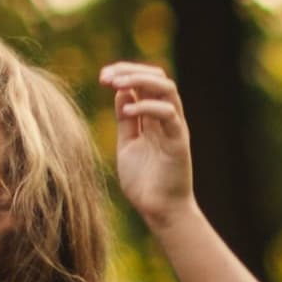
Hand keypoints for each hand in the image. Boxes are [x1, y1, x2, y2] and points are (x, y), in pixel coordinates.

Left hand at [102, 61, 196, 225]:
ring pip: (167, 89)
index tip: (102, 76)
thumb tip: (120, 92)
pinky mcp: (179, 142)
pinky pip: (169, 114)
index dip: (124, 73)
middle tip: (106, 76)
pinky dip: (147, 107)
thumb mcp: (127, 144)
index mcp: (153, 118)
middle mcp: (167, 118)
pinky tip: (127, 111)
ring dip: (140, 80)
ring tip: (117, 84)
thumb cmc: (144, 181)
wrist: (160, 211)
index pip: (145, 82)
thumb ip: (126, 119)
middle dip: (130, 70)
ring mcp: (175, 128)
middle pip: (158, 78)